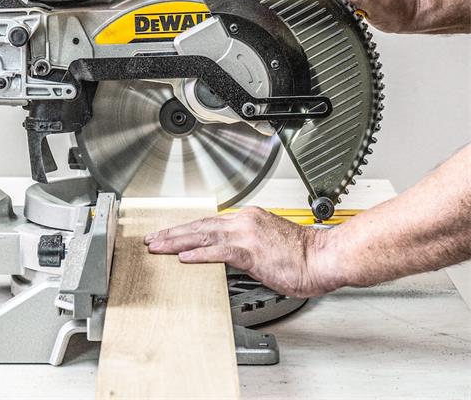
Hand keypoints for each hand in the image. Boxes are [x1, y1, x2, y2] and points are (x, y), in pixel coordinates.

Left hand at [144, 206, 336, 297]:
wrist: (324, 257)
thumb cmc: (302, 255)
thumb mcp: (267, 245)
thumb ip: (244, 247)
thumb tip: (225, 256)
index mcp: (248, 219)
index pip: (209, 222)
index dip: (186, 228)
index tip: (169, 234)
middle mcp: (245, 221)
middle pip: (200, 224)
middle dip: (173, 232)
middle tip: (152, 238)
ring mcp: (247, 234)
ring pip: (204, 234)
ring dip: (177, 241)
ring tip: (158, 246)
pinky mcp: (252, 250)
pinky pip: (220, 251)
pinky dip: (199, 253)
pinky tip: (184, 257)